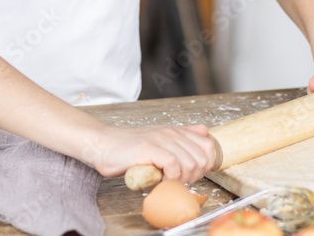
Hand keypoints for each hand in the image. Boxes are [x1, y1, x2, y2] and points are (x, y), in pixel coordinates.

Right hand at [84, 123, 216, 182]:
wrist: (104, 145)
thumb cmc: (131, 148)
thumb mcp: (160, 138)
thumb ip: (183, 135)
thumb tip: (205, 131)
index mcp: (177, 131)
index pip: (209, 146)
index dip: (206, 165)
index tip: (192, 175)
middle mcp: (172, 133)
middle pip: (202, 159)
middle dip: (194, 176)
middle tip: (178, 181)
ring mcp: (161, 139)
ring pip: (189, 163)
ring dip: (181, 179)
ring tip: (168, 182)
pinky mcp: (149, 148)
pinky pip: (172, 166)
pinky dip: (169, 179)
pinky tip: (159, 181)